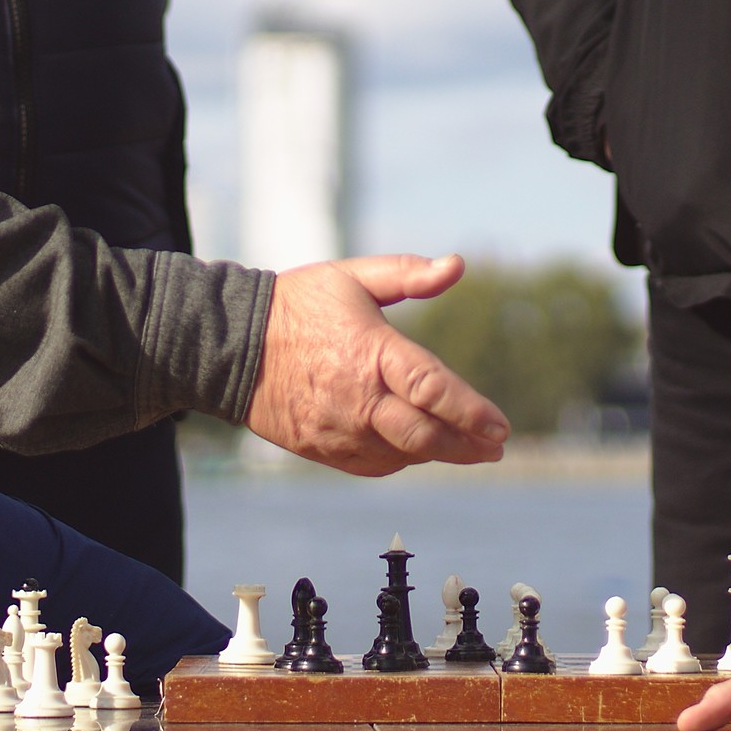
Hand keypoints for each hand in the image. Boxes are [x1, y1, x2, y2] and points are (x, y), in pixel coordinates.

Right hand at [245, 254, 510, 476]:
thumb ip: (407, 273)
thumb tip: (456, 265)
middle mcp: (358, 399)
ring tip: (467, 448)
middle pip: (425, 435)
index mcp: (370, 353)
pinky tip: (418, 449)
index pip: (433, 389)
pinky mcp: (323, 449)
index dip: (471, 411)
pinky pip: (374, 464)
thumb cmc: (296, 305)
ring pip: (403, 454)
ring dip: (438, 453)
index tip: (499, 425)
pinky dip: (402, 459)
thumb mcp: (351, 276)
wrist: (231, 348)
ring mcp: (339, 430)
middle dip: (467, 445)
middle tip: (494, 446)